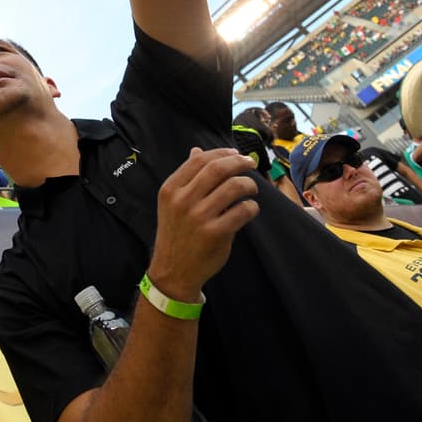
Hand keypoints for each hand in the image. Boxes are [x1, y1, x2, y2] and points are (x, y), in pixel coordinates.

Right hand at [148, 148, 259, 302]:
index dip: (221, 153)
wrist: (174, 270)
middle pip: (217, 169)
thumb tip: (197, 150)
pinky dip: (252, 207)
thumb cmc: (176, 233)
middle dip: (238, 162)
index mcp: (170, 189)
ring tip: (251, 190)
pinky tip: (250, 210)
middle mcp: (182, 200)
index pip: (199, 160)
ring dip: (249, 185)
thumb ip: (186, 178)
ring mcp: (198, 217)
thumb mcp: (172, 203)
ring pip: (234, 187)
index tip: (235, 153)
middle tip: (250, 164)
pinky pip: (242, 211)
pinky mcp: (215, 233)